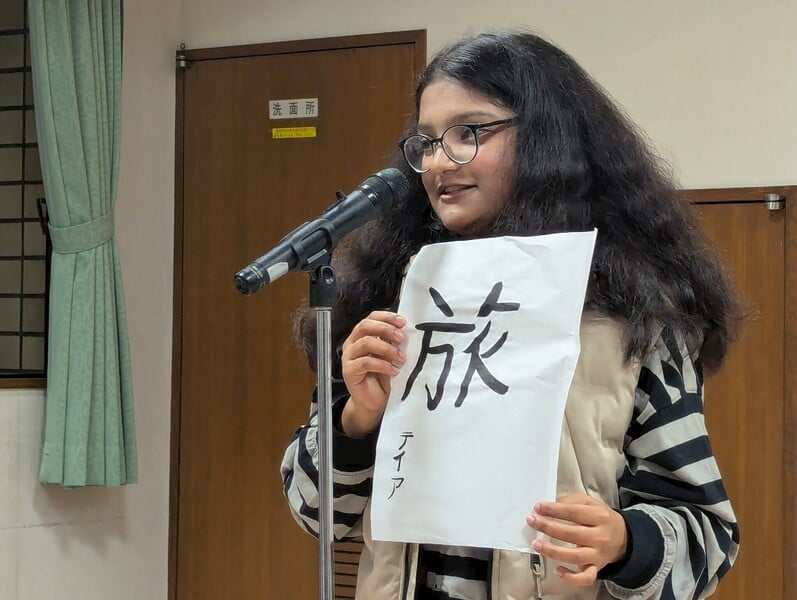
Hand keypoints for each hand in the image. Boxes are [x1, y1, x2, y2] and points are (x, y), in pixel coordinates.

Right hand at [340, 311, 406, 436]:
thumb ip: (393, 342)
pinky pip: (365, 362)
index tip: (403, 322)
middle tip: (401, 337)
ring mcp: (348, 357)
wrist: (372, 402)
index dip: (386, 317)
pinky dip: (382, 365)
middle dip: (385, 329)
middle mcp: (352, 344)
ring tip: (401, 357)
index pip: (370, 318)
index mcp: (361, 336)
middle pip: (364, 326)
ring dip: (387, 348)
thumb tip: (406, 330)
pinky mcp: (349, 371)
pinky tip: (394, 370)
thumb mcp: (390, 356)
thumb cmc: (382, 377)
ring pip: (365, 343)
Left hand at [526, 493, 626, 585]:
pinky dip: (571, 577)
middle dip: (548, 527)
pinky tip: (557, 570)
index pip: (574, 512)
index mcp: (599, 516)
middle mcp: (600, 536)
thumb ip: (570, 502)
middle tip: (532, 521)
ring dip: (553, 551)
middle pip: (572, 534)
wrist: (623, 537)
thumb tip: (550, 505)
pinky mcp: (596, 568)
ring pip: (575, 556)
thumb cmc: (601, 518)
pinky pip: (585, 577)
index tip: (538, 508)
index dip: (554, 510)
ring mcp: (598, 555)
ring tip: (536, 544)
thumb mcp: (590, 503)